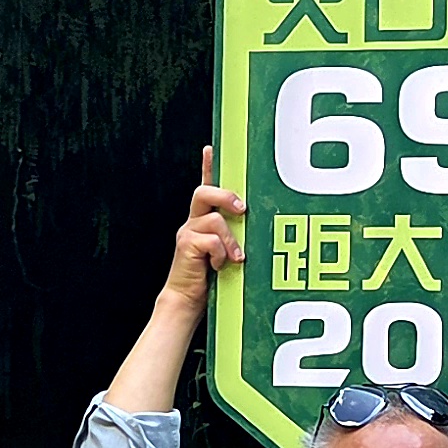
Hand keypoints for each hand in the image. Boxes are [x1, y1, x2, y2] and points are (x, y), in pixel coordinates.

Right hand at [161, 145, 245, 307]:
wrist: (187, 300)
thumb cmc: (212, 276)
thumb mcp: (228, 251)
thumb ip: (237, 235)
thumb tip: (261, 225)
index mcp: (204, 218)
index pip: (206, 185)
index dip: (207, 165)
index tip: (211, 148)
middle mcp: (194, 221)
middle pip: (204, 191)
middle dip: (226, 196)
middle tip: (242, 210)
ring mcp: (188, 232)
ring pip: (214, 219)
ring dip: (230, 240)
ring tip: (236, 258)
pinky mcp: (185, 246)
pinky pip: (210, 241)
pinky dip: (220, 254)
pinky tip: (219, 266)